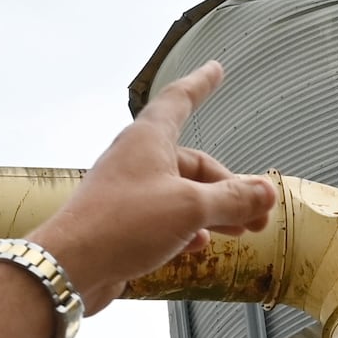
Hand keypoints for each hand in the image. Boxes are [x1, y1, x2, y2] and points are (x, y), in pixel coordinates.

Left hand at [30, 64, 276, 308]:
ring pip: (182, 195)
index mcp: (149, 140)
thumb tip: (266, 191)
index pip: (179, 99)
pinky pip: (165, 221)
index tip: (215, 69)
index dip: (201, 84)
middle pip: (193, 164)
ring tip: (245, 231)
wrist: (71, 268)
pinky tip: (201, 245)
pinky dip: (187, 230)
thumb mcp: (190, 208)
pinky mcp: (123, 226)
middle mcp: (137, 161)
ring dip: (215, 212)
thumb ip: (232, 199)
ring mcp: (129, 194)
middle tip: (261, 211)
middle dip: (231, 187)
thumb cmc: (123, 225)